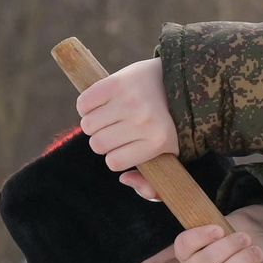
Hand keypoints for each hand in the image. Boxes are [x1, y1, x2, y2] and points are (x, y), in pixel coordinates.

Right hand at [76, 58, 178, 196]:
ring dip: (93, 123)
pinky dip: (86, 106)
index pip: (114, 162)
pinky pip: (84, 103)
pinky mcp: (117, 82)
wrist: (178, 78)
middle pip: (98, 144)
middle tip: (115, 129)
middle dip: (103, 139)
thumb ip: (153, 184)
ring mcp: (129, 101)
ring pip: (88, 125)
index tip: (124, 146)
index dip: (115, 155)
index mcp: (158, 142)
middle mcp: (143, 122)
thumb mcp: (171, 157)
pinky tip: (100, 104)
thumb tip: (125, 179)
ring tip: (108, 116)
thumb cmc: (170, 123)